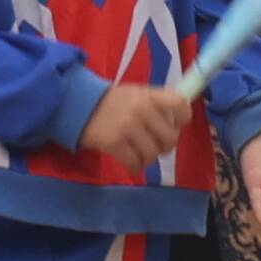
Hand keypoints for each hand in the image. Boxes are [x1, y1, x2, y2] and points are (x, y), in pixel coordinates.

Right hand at [81, 80, 197, 172]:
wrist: (76, 105)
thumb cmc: (110, 101)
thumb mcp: (136, 94)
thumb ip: (156, 104)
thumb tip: (177, 121)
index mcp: (149, 95)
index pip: (180, 103)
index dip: (183, 117)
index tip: (177, 124)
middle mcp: (142, 110)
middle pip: (170, 136)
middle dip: (166, 145)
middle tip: (158, 145)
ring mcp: (128, 127)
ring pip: (153, 152)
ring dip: (150, 158)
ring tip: (142, 154)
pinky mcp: (114, 143)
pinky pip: (135, 162)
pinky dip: (136, 166)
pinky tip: (132, 163)